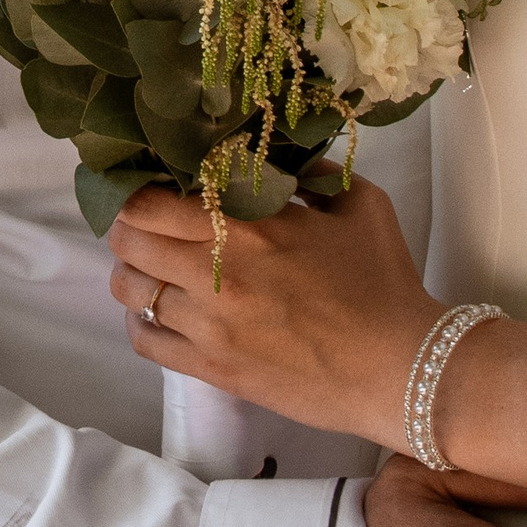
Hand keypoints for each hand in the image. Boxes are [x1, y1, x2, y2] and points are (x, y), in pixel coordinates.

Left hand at [108, 178, 433, 449]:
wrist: (400, 368)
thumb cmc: (384, 282)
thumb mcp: (360, 204)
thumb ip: (314, 174)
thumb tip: (281, 157)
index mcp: (249, 226)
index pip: (150, 200)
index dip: (134, 189)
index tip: (143, 183)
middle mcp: (217, 272)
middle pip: (128, 239)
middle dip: (126, 225)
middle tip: (143, 222)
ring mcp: (210, 325)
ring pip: (130, 290)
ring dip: (132, 272)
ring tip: (151, 267)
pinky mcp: (213, 369)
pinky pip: (146, 342)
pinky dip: (140, 322)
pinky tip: (157, 312)